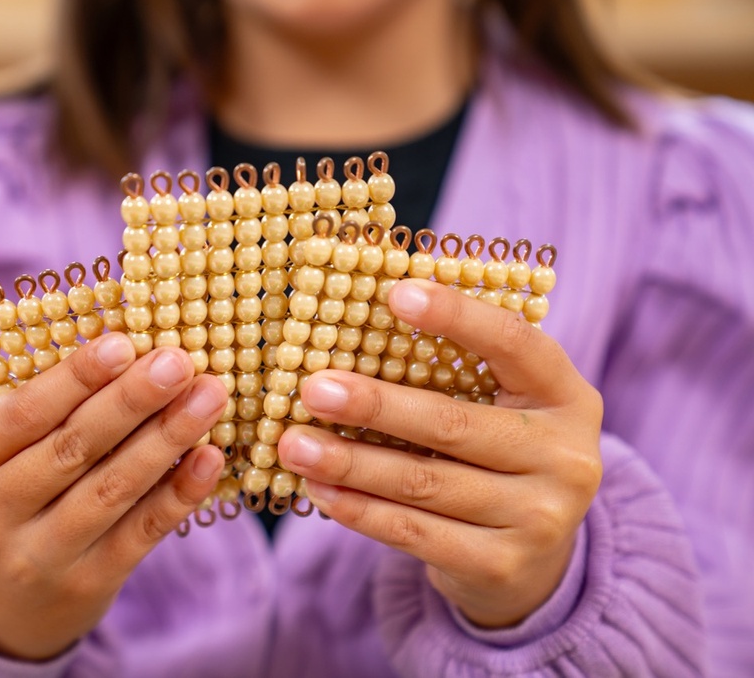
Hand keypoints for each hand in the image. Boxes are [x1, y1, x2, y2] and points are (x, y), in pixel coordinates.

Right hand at [0, 333, 227, 659]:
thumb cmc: (10, 502)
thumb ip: (47, 410)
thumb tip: (128, 349)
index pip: (22, 415)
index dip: (75, 378)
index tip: (124, 343)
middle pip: (72, 448)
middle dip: (131, 400)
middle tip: (178, 362)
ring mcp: (38, 557)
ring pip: (112, 489)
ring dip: (167, 438)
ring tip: (208, 397)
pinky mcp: (87, 586)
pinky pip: (140, 532)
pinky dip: (179, 493)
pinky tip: (209, 457)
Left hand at [277, 279, 602, 627]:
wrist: (538, 557)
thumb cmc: (500, 452)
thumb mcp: (503, 403)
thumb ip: (455, 366)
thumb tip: (361, 314)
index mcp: (565, 394)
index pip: (514, 343)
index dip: (457, 316)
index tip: (395, 294)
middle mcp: (564, 455)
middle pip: (454, 423)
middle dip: (375, 406)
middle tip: (313, 389)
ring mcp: (538, 516)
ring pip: (425, 483)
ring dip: (350, 463)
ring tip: (294, 445)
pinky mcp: (502, 565)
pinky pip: (415, 533)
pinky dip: (360, 510)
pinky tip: (320, 489)